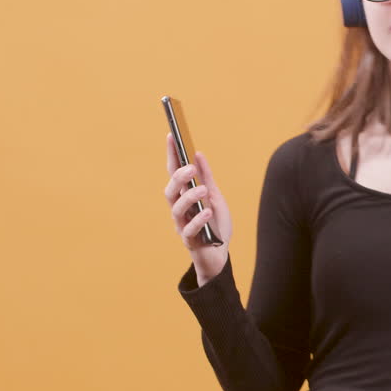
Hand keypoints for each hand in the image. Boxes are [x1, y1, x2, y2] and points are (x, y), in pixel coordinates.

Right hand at [164, 132, 231, 282]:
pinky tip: (208, 211)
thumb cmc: (215, 224)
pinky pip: (189, 230)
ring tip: (203, 190)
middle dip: (178, 177)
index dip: (171, 155)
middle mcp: (179, 209)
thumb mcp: (215, 197)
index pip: (174, 172)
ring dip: (189, 197)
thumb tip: (198, 154)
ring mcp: (181, 225)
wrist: (220, 254)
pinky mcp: (189, 241)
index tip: (171, 136)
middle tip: (191, 168)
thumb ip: (207, 178)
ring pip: (176, 209)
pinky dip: (199, 219)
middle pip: (170, 190)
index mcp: (184, 196)